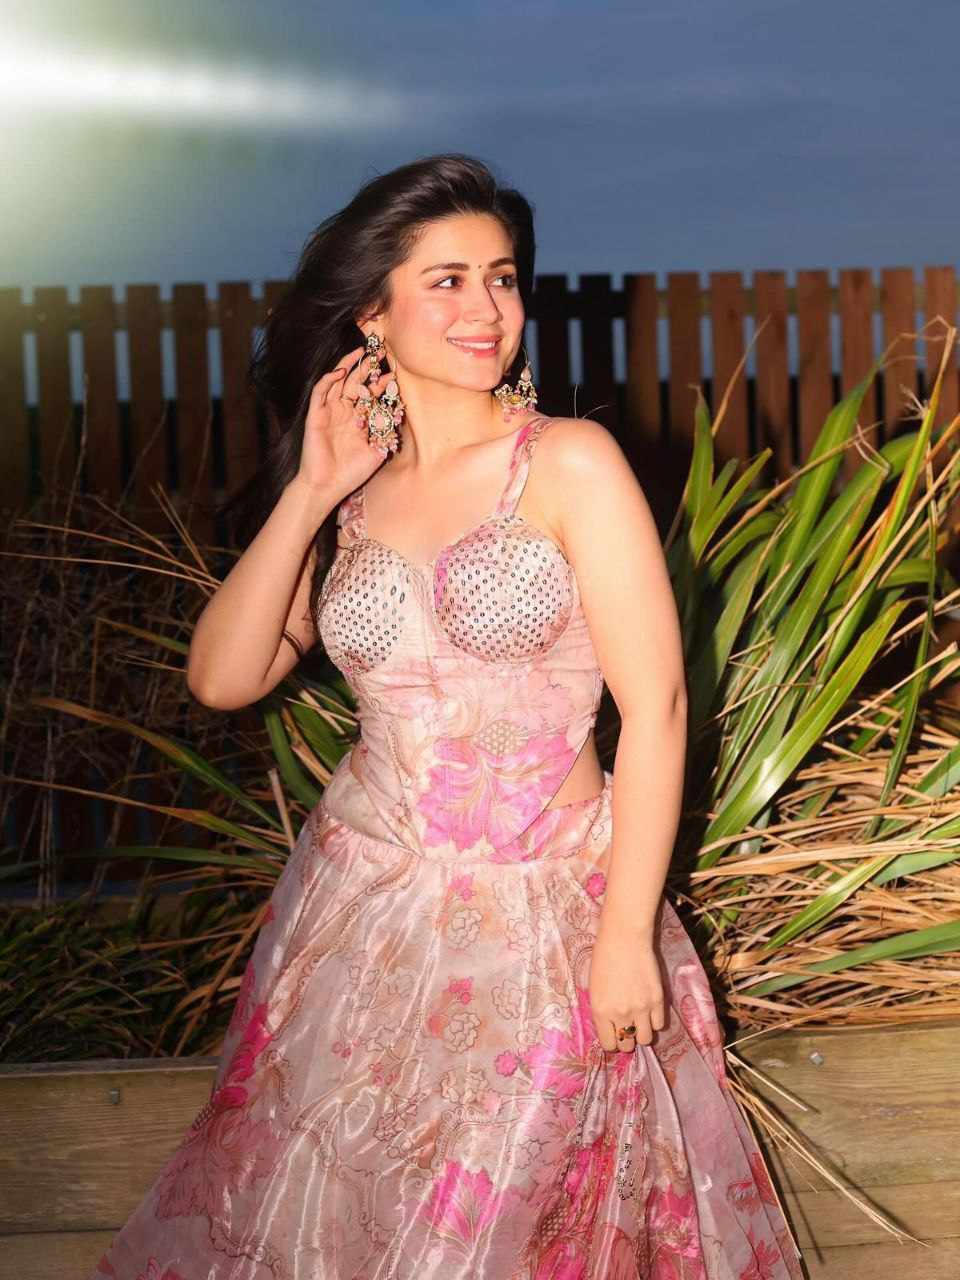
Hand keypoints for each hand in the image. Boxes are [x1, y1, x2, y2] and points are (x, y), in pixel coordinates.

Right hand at [295, 344, 396, 497]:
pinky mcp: (315, 415)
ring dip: (348, 366)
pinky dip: (329, 380)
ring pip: (337, 381)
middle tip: (379, 353)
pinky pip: (320, 392)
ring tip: (361, 353)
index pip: (370, 396)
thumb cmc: (351, 472)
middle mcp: (343, 413)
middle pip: (355, 383)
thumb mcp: (377, 452)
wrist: (328, 486)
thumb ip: (386, 434)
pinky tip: (341, 372)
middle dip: (366, 368)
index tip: (393, 375)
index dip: (380, 384)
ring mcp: (329, 412)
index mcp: (358, 420)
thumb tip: (398, 416)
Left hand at [587, 926, 664, 1052]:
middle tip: (627, 1028)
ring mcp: (641, 1008)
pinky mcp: (658, 1000)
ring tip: (640, 1021)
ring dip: (642, 1033)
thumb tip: (610, 1029)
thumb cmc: (603, 958)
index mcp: (601, 1012)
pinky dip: (655, 1020)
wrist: (624, 938)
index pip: (609, 1045)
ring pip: (645, 1039)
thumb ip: (602, 1011)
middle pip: (627, 1045)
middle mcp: (621, 1014)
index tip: (613, 1035)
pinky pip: (659, 1025)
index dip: (612, 1042)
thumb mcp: (594, 988)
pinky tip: (650, 1010)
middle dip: (626, 1039)